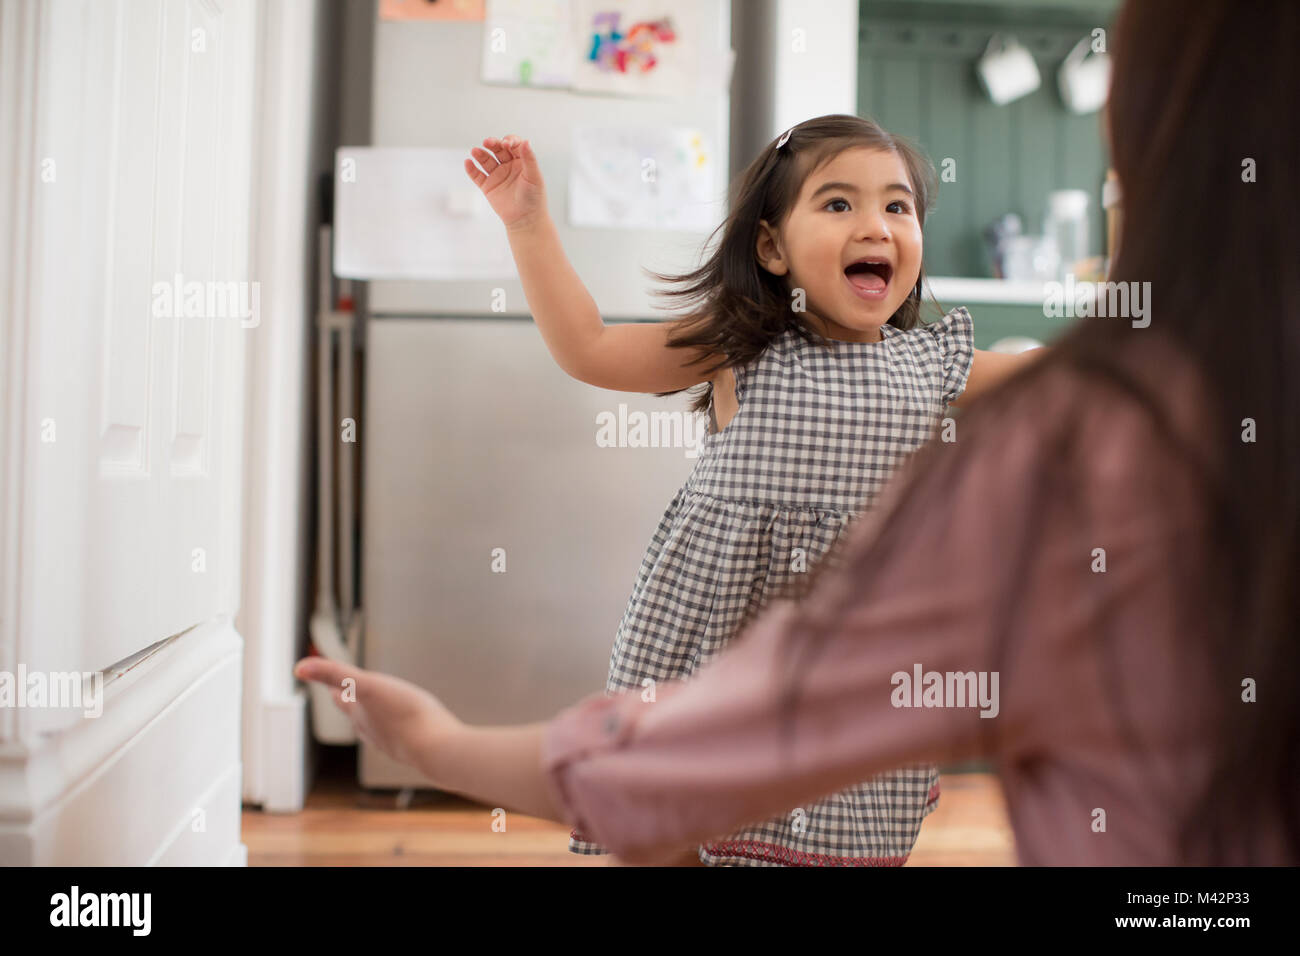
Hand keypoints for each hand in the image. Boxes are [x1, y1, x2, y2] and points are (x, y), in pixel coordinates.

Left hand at [293, 656, 463, 782]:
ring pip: (377, 728)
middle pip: (357, 714)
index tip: (329, 682)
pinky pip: (401, 736)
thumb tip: (298, 667)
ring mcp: (394, 741)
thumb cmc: (406, 714)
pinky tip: (406, 729)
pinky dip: (397, 729)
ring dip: (374, 718)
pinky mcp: (414, 748)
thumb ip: (335, 673)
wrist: (436, 748)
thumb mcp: (369, 685)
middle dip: (352, 702)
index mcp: (361, 713)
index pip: (341, 698)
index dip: (334, 687)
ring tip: (375, 712)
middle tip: (348, 692)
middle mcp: (373, 729)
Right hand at [463, 134, 546, 231]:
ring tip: (475, 151)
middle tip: (487, 142)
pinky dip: (471, 169)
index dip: (509, 141)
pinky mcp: (487, 186)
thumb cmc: (534, 198)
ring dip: (480, 154)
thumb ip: (529, 159)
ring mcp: (497, 175)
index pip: (513, 145)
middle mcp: (508, 166)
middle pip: (498, 149)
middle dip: (492, 144)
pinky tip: (468, 162)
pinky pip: (477, 175)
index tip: (506, 143)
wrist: (525, 220)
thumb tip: (526, 141)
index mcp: (521, 161)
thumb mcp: (534, 176)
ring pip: (486, 160)